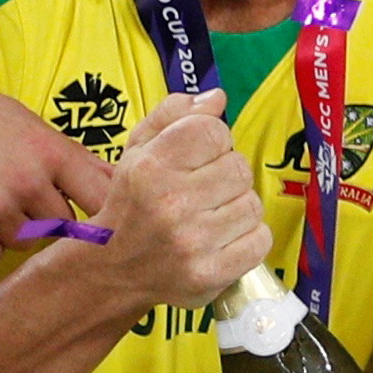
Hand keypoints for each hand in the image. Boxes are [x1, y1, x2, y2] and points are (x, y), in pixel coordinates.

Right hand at [0, 80, 116, 265]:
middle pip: (66, 226)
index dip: (108, 212)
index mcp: (51, 152)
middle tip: (23, 199)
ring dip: (14, 232)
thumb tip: (118, 180)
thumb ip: (68, 154)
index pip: (104, 197)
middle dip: (52, 218)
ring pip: (29, 243)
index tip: (107, 220)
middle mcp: (27, 182)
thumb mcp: (25, 122)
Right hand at [98, 91, 269, 311]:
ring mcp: (192, 243)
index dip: (213, 139)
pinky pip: (260, 239)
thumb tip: (216, 98)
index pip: (213, 131)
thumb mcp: (138, 150)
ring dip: (236, 207)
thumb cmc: (131, 204)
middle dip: (225, 174)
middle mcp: (171, 205)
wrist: (112, 269)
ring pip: (252, 203)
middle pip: (239, 167)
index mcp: (150, 168)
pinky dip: (247, 237)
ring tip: (208, 215)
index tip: (200, 154)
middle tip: (202, 189)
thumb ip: (174, 116)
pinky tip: (221, 238)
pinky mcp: (211, 274)